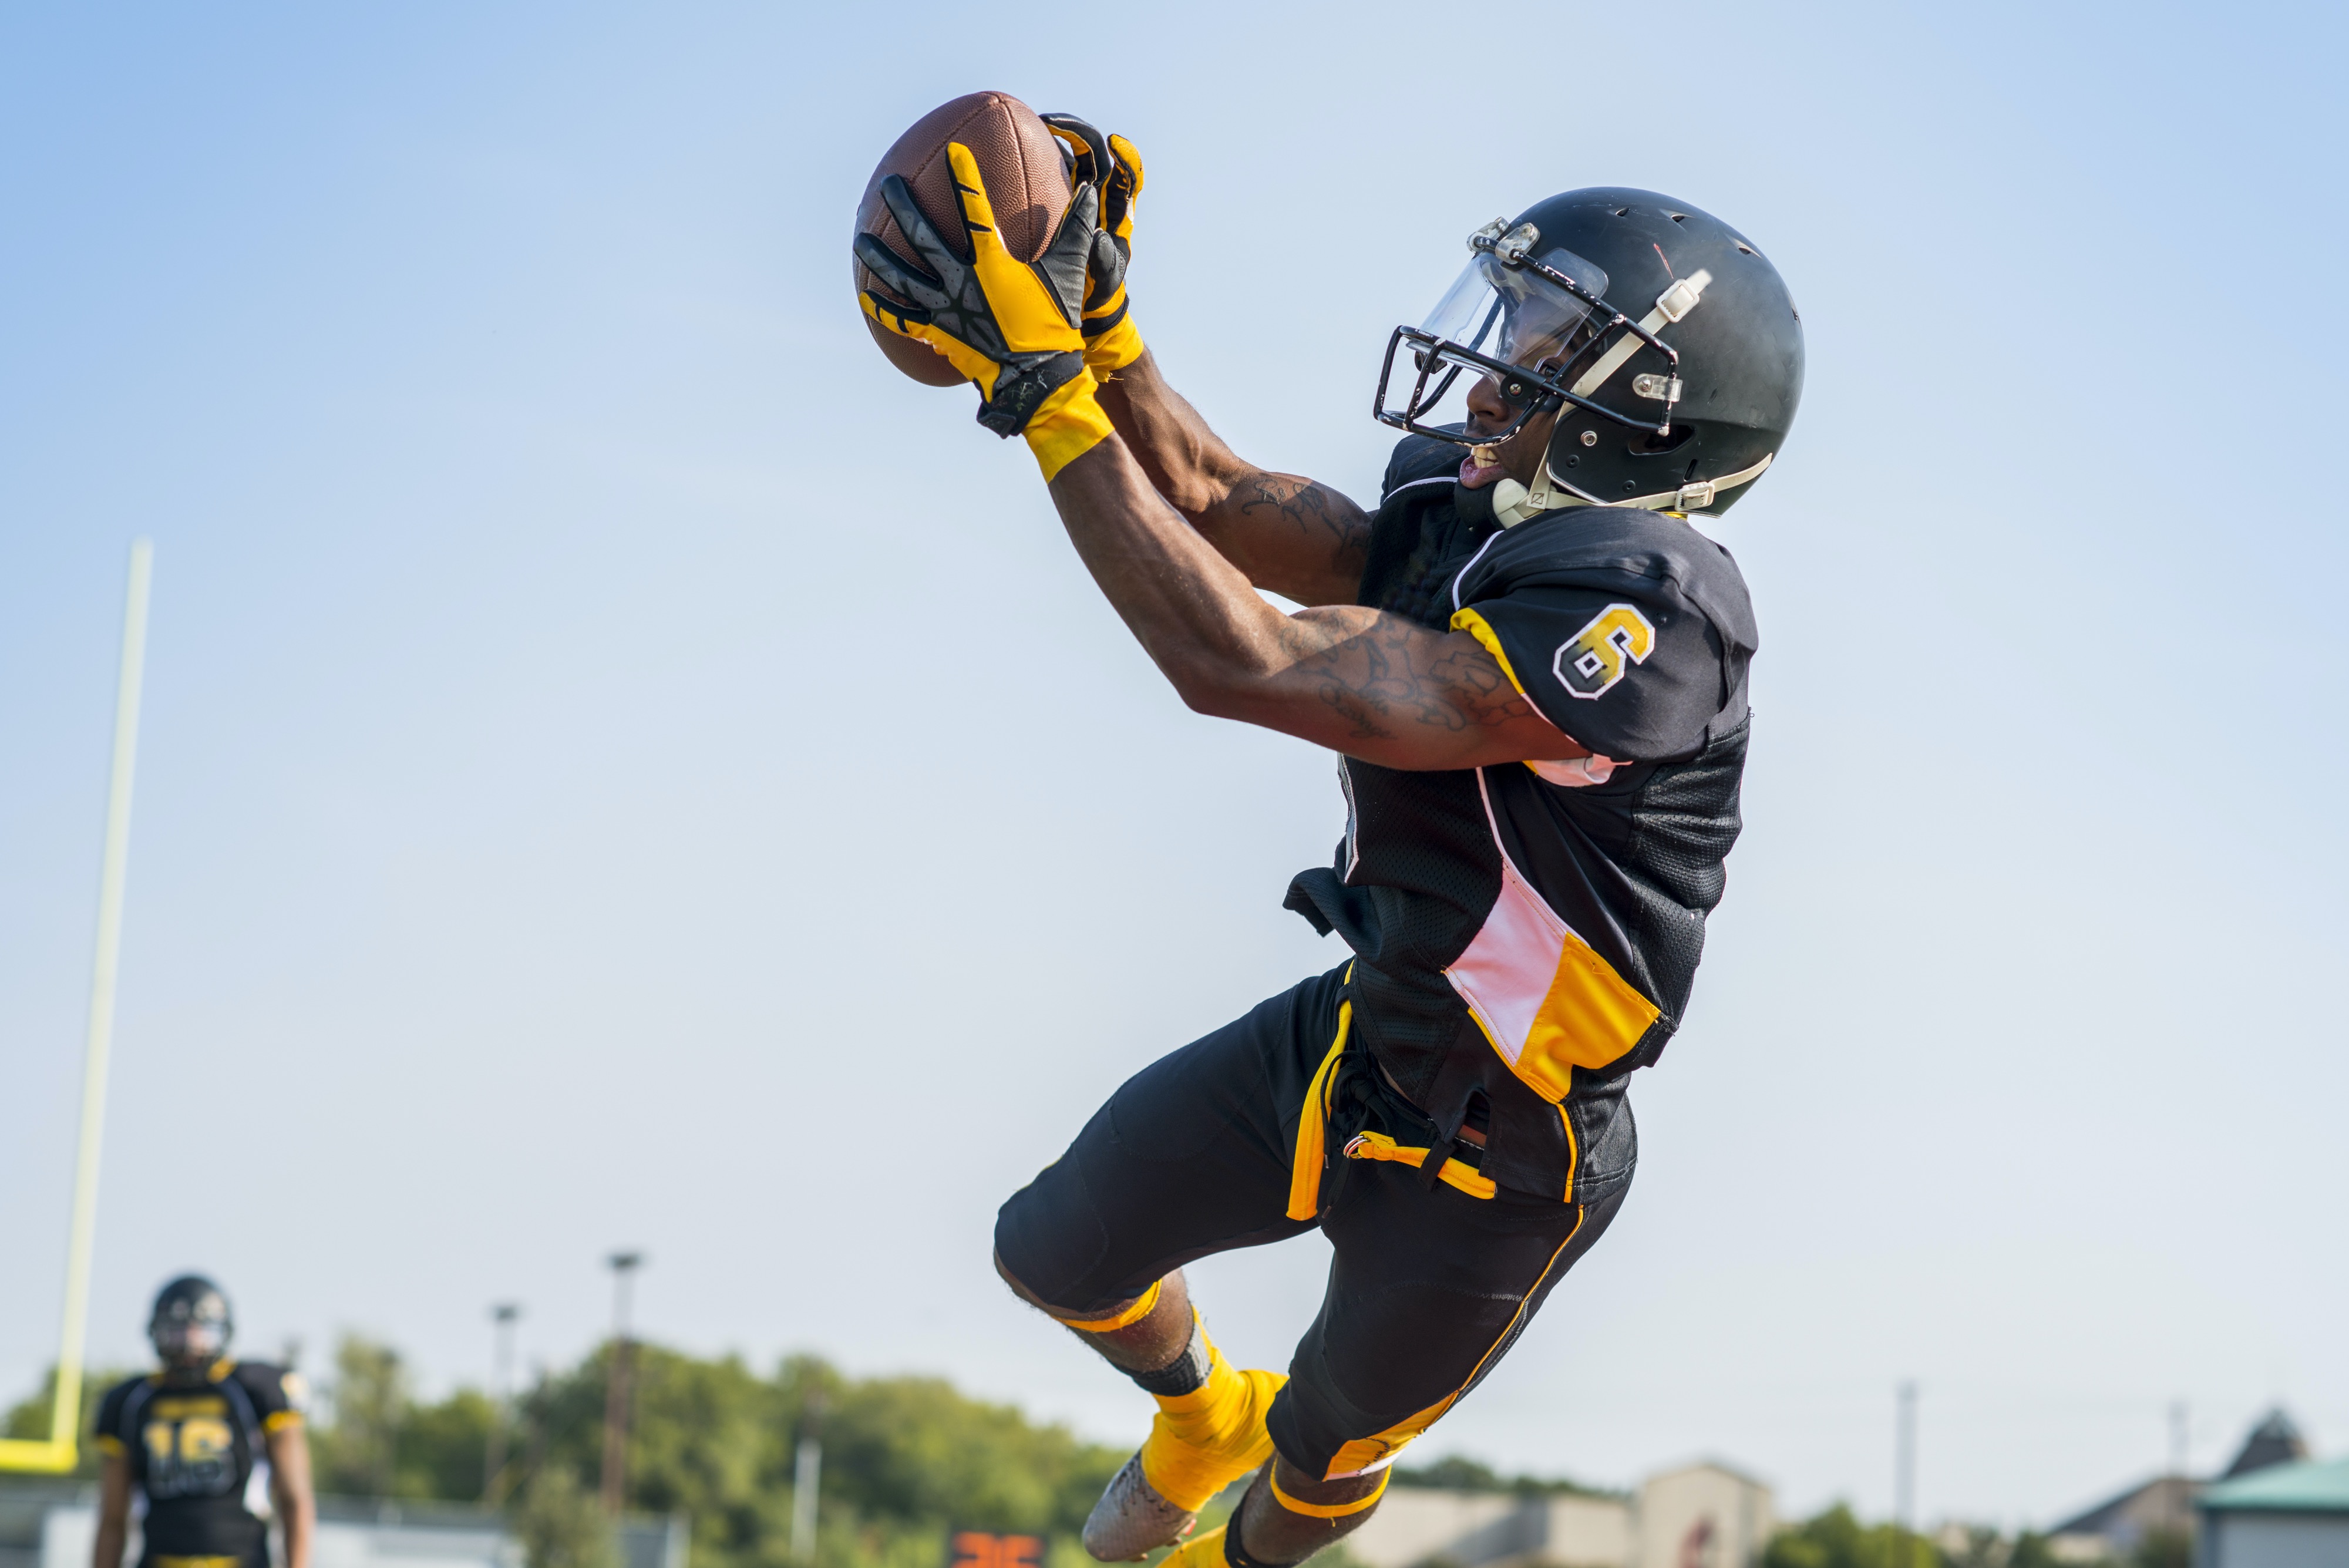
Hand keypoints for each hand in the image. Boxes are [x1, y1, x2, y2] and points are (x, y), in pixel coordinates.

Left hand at [855, 143, 1112, 475]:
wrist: (1036, 378)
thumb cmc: (1053, 325)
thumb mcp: (1068, 275)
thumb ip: (1076, 232)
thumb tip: (1089, 193)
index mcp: (992, 263)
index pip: (975, 210)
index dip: (965, 178)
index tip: (954, 153)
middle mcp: (961, 281)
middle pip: (923, 236)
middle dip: (903, 206)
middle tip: (889, 184)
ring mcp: (945, 308)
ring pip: (902, 276)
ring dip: (879, 256)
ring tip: (861, 238)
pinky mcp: (938, 334)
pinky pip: (903, 320)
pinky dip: (884, 308)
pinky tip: (865, 295)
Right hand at [1041, 114, 1145, 374]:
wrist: (1086, 322)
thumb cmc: (1099, 304)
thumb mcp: (1104, 283)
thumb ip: (1105, 260)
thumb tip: (1099, 236)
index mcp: (1116, 218)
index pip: (1128, 178)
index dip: (1126, 158)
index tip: (1114, 143)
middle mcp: (1099, 207)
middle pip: (1094, 157)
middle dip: (1075, 133)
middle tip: (1047, 122)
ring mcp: (1075, 209)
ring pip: (1069, 164)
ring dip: (1050, 142)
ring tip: (1026, 126)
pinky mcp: (1054, 219)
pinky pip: (1047, 186)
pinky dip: (1032, 168)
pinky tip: (1001, 162)